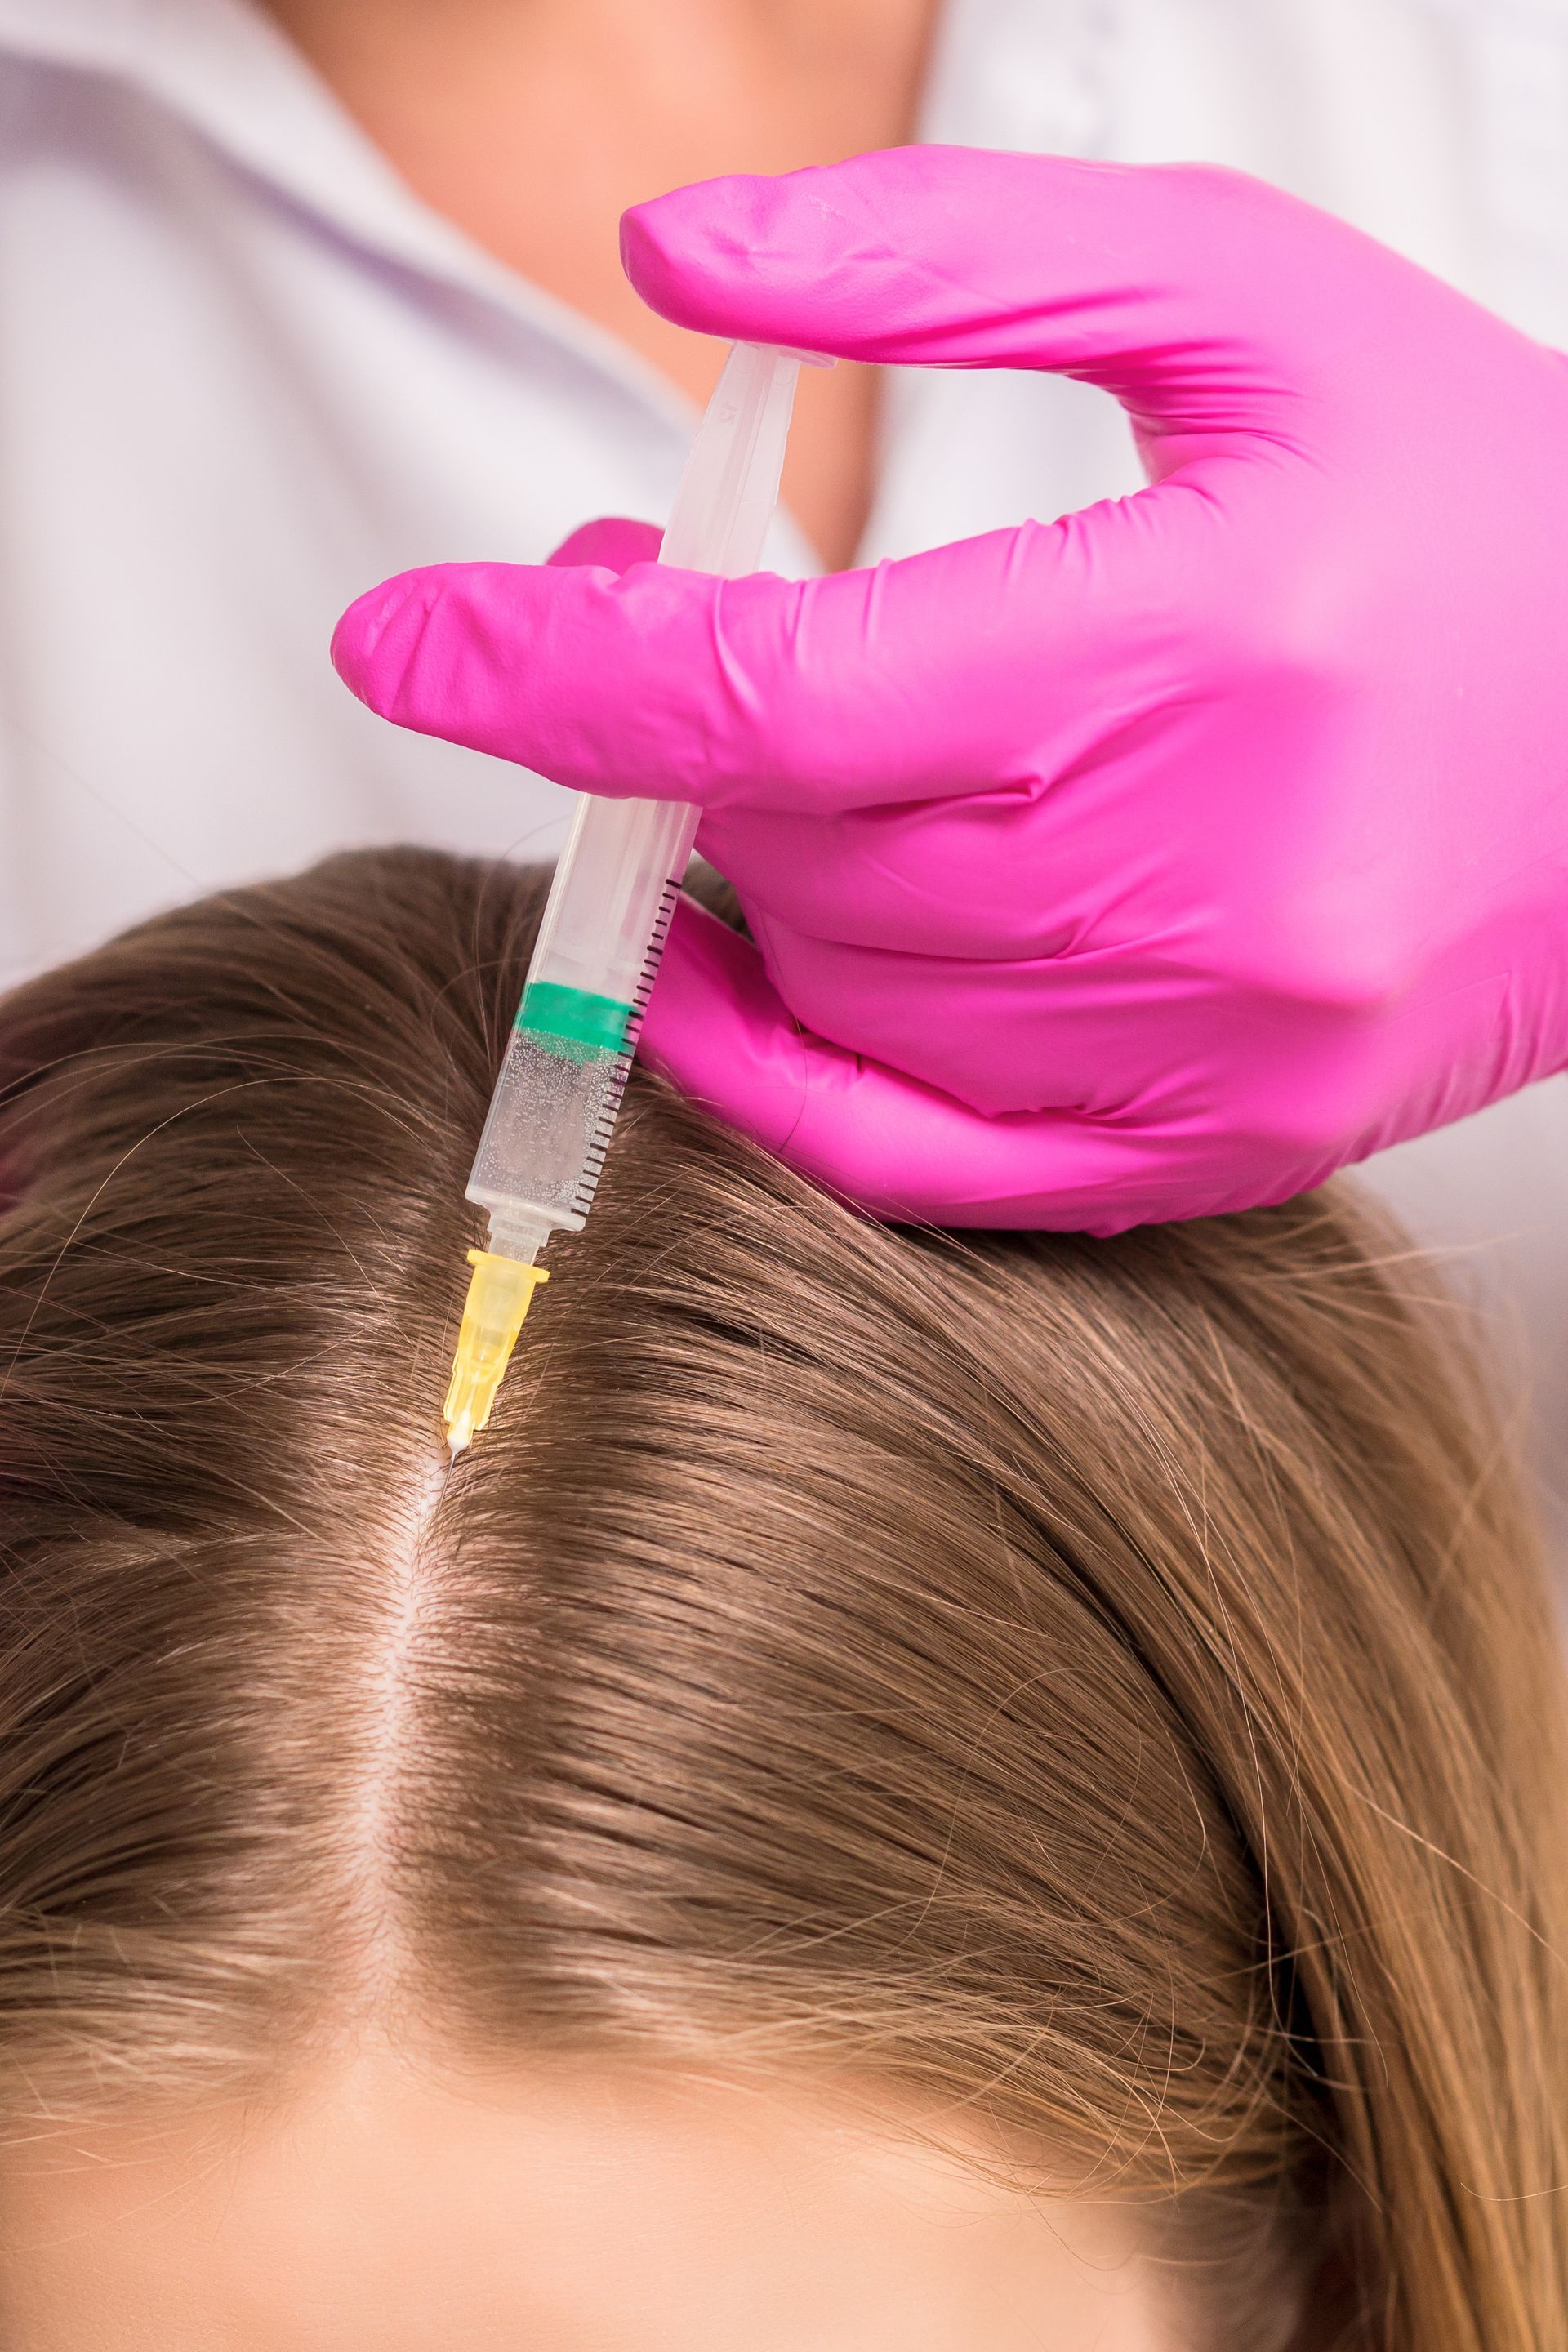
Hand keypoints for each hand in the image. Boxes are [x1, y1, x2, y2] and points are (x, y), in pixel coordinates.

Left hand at [332, 148, 1567, 1233]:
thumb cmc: (1475, 499)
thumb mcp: (1241, 296)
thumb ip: (946, 253)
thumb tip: (676, 257)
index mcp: (1195, 641)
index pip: (772, 691)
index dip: (552, 664)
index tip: (413, 633)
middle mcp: (1202, 877)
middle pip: (791, 846)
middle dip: (679, 731)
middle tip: (669, 628)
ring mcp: (1216, 1043)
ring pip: (838, 993)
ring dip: (752, 874)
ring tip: (791, 760)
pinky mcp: (1229, 1145)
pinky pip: (927, 1162)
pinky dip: (786, 1082)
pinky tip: (735, 978)